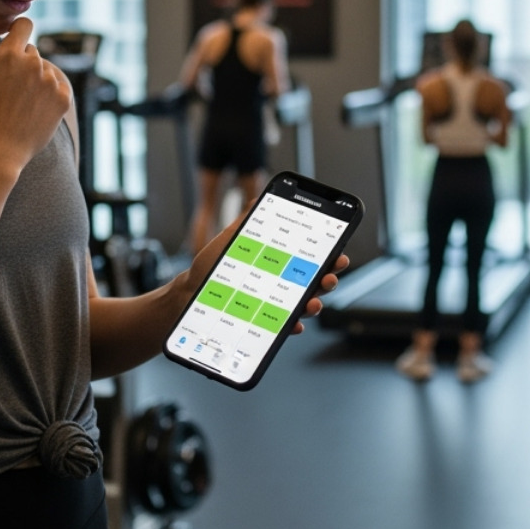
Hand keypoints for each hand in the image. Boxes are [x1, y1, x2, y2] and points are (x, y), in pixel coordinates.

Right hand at [0, 18, 70, 170]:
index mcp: (10, 55)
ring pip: (45, 70)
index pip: (24, 25)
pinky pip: (59, 86)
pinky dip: (50, 94)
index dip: (19, 30)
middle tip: (8, 89)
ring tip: (20, 103)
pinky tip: (34, 109)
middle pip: (32, 52)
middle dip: (22, 63)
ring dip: (36, 79)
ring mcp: (51, 81)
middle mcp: (34, 64)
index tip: (14, 40)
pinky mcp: (64, 98)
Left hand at [182, 218, 350, 335]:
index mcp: (279, 262)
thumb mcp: (229, 241)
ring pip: (303, 305)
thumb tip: (257, 200)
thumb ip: (247, 224)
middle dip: (328, 279)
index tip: (339, 253)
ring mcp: (275, 305)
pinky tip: (293, 325)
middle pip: (314, 282)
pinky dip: (290, 327)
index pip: (310, 258)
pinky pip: (283, 327)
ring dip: (314, 304)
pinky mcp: (264, 324)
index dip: (329, 255)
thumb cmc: (212, 268)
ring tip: (313, 302)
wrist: (190, 294)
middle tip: (330, 277)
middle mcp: (281, 284)